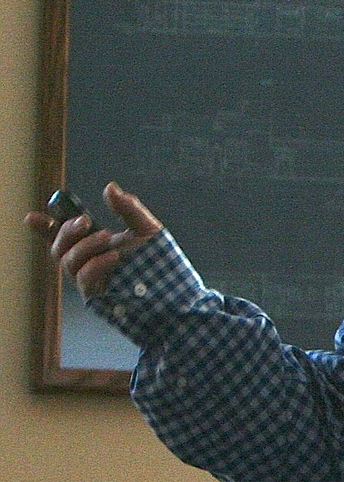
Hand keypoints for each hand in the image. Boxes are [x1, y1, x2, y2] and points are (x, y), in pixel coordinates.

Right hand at [25, 181, 163, 299]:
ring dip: (85, 246)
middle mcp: (89, 261)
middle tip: (84, 220)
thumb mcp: (147, 229)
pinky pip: (84, 278)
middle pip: (59, 247)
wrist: (173, 289)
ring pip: (68, 261)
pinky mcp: (96, 294)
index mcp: (96, 243)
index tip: (32, 217)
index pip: (63, 235)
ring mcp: (91, 278)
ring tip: (108, 237)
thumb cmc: (160, 260)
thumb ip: (128, 208)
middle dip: (65, 231)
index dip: (44, 227)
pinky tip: (113, 257)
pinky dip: (95, 264)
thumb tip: (109, 187)